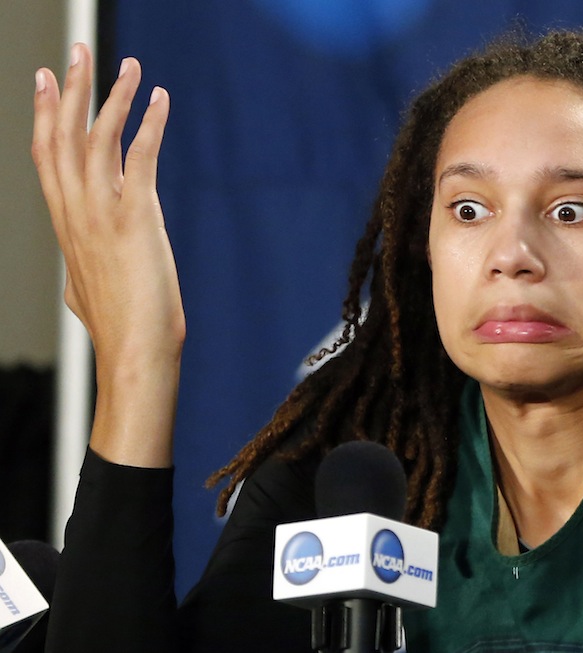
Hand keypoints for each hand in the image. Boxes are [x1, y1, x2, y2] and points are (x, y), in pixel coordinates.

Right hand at [32, 44, 182, 465]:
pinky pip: (140, 156)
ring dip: (112, 96)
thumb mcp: (86, 292)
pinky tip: (160, 99)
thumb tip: (79, 277)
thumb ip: (81, 271)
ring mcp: (102, 213)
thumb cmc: (119, 329)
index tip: (46, 82)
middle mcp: (76, 212)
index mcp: (65, 225)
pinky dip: (150, 123)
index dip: (45, 116)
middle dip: (69, 90)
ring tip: (127, 65)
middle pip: (62, 137)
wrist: (135, 354)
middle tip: (73, 52)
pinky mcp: (136, 217)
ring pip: (97, 138)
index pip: (46, 158)